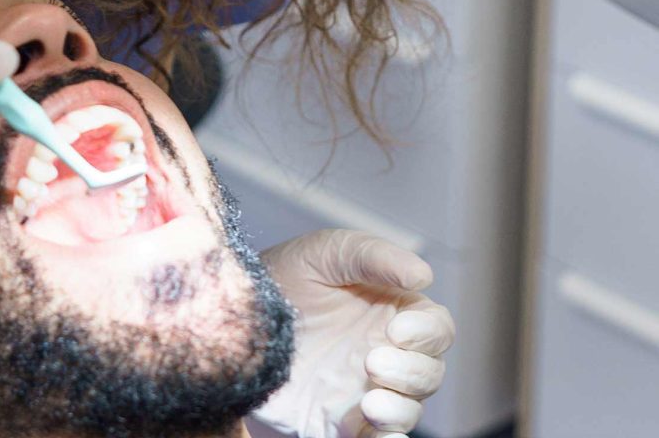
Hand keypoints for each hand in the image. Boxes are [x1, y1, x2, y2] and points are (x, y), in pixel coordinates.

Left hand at [251, 229, 453, 437]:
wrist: (234, 318)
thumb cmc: (285, 276)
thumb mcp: (325, 252)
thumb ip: (372, 255)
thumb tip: (423, 275)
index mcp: (394, 311)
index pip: (437, 327)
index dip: (428, 332)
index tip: (398, 329)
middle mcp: (387, 352)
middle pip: (430, 371)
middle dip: (412, 371)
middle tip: (372, 361)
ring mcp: (365, 389)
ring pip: (409, 408)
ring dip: (399, 410)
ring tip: (369, 404)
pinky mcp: (340, 421)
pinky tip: (379, 436)